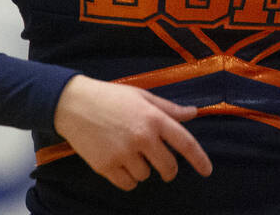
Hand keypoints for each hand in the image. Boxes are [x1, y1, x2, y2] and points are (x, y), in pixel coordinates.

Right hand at [53, 74, 212, 190]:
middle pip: (168, 166)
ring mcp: (123, 153)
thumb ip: (168, 108)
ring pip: (146, 175)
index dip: (199, 159)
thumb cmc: (109, 97)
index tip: (207, 171)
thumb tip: (194, 113)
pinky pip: (128, 184)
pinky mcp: (106, 166)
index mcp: (153, 117)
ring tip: (126, 151)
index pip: (185, 143)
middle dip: (168, 169)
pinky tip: (118, 162)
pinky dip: (127, 178)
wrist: (72, 103)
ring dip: (141, 169)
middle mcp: (141, 137)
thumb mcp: (141, 96)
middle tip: (160, 164)